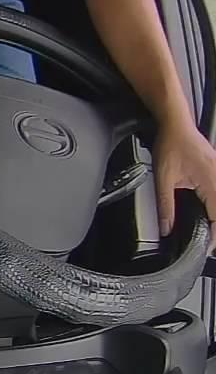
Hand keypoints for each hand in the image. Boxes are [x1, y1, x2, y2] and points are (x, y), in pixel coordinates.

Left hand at [152, 119, 215, 253]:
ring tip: (212, 235)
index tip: (207, 248)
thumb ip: (165, 204)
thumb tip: (166, 227)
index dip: (215, 236)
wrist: (177, 125)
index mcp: (212, 183)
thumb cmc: (172, 145)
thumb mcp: (164, 178)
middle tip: (210, 245)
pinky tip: (211, 214)